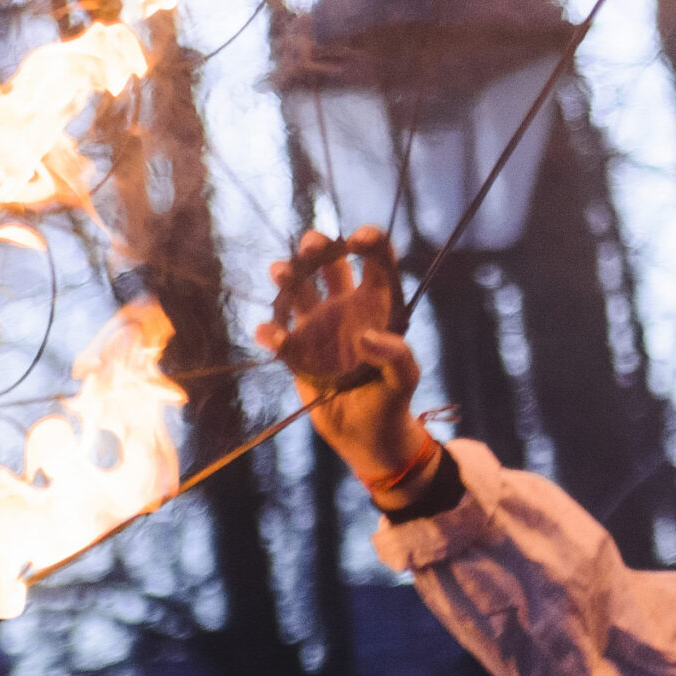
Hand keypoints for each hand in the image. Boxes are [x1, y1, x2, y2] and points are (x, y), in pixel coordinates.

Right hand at [254, 227, 430, 492]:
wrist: (367, 436)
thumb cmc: (392, 401)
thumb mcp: (404, 379)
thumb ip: (395, 356)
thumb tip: (366, 335)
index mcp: (378, 305)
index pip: (377, 262)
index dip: (371, 242)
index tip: (358, 238)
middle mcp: (346, 308)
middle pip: (330, 263)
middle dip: (318, 247)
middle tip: (312, 244)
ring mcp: (319, 326)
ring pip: (299, 289)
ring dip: (288, 276)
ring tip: (279, 271)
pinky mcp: (298, 351)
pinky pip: (279, 334)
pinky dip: (271, 332)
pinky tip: (270, 334)